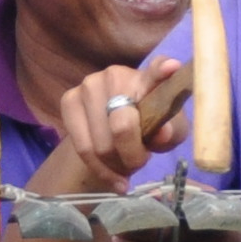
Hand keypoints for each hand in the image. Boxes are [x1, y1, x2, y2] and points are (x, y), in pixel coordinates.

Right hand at [24, 58, 191, 198]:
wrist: (117, 127)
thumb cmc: (150, 126)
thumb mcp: (170, 132)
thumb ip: (170, 132)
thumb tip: (161, 134)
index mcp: (149, 78)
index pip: (156, 71)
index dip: (162, 70)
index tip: (171, 67)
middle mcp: (116, 74)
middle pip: (122, 127)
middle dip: (132, 157)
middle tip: (139, 163)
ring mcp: (89, 84)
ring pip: (100, 144)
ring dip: (115, 165)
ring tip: (125, 166)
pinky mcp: (69, 100)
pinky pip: (81, 148)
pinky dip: (99, 169)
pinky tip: (111, 175)